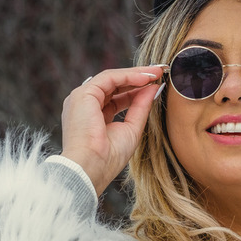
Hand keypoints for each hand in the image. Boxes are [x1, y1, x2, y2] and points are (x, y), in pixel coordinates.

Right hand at [60, 65, 164, 194]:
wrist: (91, 168)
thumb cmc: (108, 158)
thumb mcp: (131, 129)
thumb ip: (140, 107)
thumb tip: (153, 88)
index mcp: (93, 117)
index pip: (117, 97)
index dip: (137, 90)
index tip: (157, 85)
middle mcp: (85, 106)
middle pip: (114, 85)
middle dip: (138, 78)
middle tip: (159, 72)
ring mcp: (81, 98)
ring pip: (112, 78)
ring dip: (136, 74)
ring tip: (156, 72)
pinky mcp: (83, 94)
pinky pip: (109, 78)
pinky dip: (129, 76)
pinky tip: (146, 78)